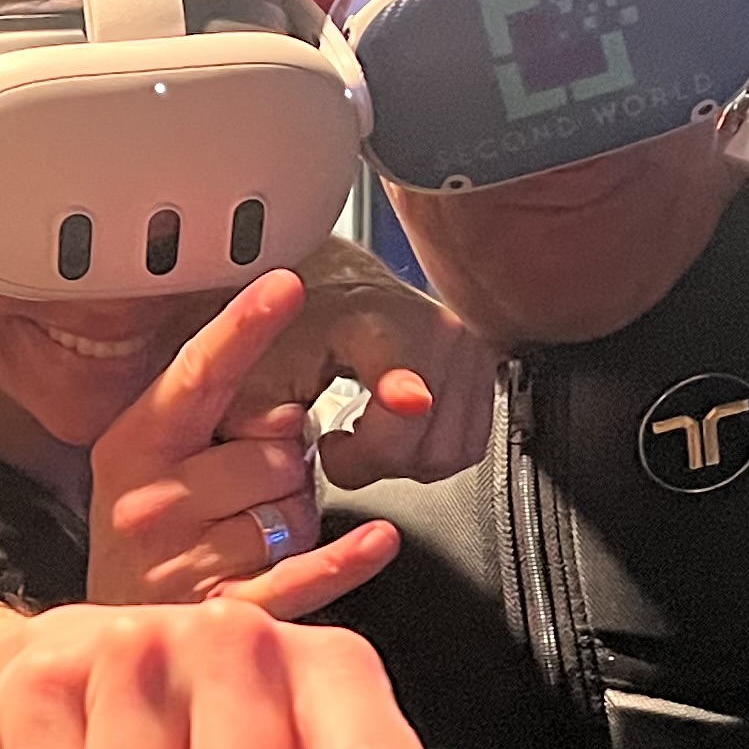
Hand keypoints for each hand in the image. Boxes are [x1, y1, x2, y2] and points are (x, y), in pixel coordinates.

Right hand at [91, 273, 403, 612]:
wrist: (105, 645)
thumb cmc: (144, 537)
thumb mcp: (147, 462)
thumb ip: (208, 418)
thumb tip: (288, 407)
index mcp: (133, 445)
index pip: (199, 375)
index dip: (246, 328)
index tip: (286, 286)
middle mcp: (150, 501)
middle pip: (272, 453)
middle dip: (282, 467)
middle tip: (248, 489)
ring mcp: (183, 562)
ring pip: (293, 514)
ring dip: (293, 523)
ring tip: (248, 536)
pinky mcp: (222, 612)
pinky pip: (303, 574)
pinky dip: (346, 558)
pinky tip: (376, 541)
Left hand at [254, 241, 495, 486]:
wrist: (331, 284)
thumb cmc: (296, 325)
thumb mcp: (265, 374)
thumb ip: (263, 422)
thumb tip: (284, 464)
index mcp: (380, 325)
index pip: (403, 389)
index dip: (389, 422)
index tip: (380, 415)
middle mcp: (438, 333)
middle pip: (426, 448)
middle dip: (373, 464)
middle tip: (339, 441)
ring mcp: (468, 349)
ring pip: (451, 454)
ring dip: (403, 461)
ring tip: (366, 429)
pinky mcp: (484, 366)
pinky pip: (469, 442)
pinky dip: (429, 449)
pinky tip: (395, 426)